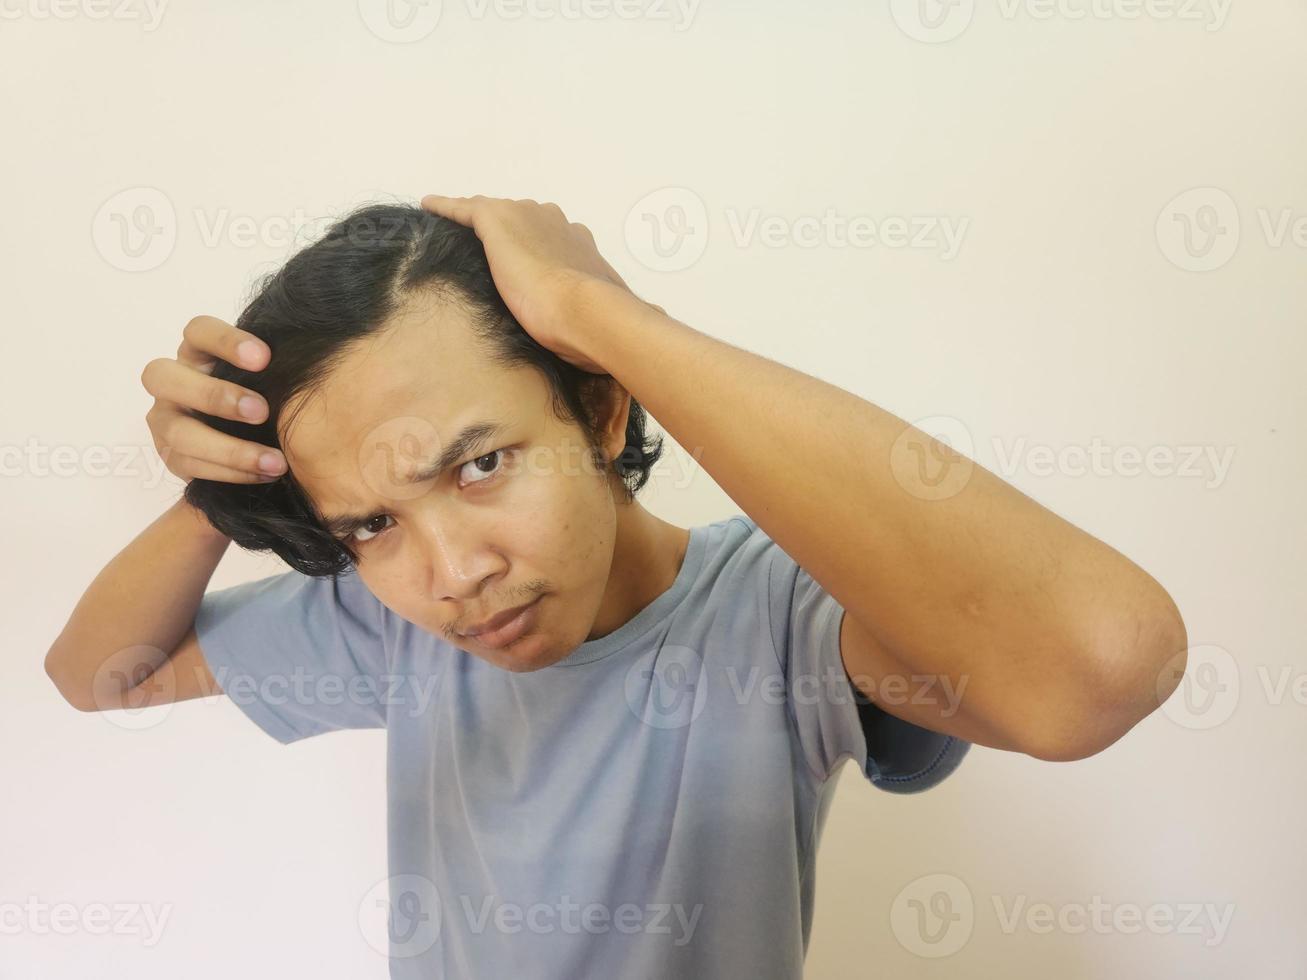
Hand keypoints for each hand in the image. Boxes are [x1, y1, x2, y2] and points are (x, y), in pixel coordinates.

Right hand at [141, 315, 287, 483]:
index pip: (197, 331)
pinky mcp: (170, 455)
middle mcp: (171, 382)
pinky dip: (232, 472)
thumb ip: (276, 367)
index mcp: (197, 351)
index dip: (225, 341)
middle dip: (214, 395)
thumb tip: (321, 355)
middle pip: (163, 376)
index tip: (264, 357)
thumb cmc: (264, 393)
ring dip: (230, 449)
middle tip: (262, 412)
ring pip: (178, 432)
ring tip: (276, 461)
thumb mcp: (268, 376)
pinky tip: (266, 473)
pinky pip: (190, 466)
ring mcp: (165, 419)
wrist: (254, 436)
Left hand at [419, 195, 657, 373]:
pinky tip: (429, 206)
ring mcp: (527, 217)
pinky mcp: (498, 220)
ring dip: (480, 224)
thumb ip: (604, 315)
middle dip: (510, 234)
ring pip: (496, 214)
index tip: (526, 263)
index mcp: (580, 242)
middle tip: (491, 254)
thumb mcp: (601, 317)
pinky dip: (447, 207)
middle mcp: (556, 222)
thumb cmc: (597, 324)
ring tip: (458, 231)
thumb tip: (644, 331)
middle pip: (523, 220)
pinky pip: (464, 209)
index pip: (551, 238)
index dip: (537, 250)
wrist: (586, 312)